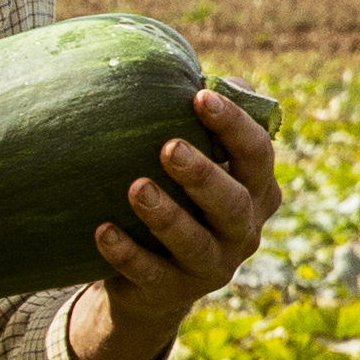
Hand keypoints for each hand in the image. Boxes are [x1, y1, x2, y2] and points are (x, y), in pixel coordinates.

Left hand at [63, 85, 280, 359]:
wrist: (155, 281)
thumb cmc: (180, 199)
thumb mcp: (196, 161)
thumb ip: (198, 121)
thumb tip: (185, 66)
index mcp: (257, 190)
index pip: (259, 154)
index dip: (234, 126)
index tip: (199, 95)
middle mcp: (244, 230)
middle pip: (233, 202)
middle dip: (202, 174)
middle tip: (167, 147)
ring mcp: (213, 266)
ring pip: (195, 243)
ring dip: (166, 215)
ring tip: (135, 187)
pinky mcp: (174, 292)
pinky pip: (150, 274)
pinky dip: (126, 253)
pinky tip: (101, 231)